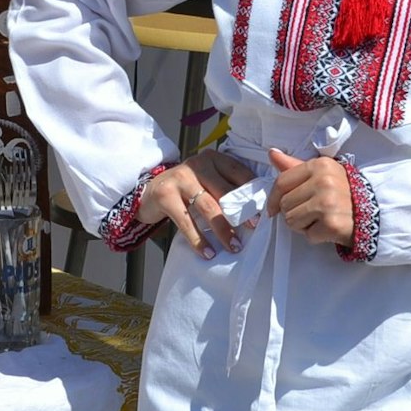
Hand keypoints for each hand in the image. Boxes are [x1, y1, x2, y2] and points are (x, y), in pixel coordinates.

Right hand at [136, 149, 255, 259]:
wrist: (148, 192)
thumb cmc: (185, 189)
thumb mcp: (205, 180)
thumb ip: (225, 186)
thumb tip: (253, 209)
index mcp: (212, 158)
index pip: (238, 172)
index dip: (251, 192)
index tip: (262, 211)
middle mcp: (197, 164)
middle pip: (224, 191)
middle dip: (240, 213)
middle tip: (252, 229)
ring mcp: (180, 178)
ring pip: (208, 206)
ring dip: (222, 230)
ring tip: (233, 246)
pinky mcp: (166, 195)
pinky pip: (186, 221)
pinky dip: (198, 240)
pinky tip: (207, 252)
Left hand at [264, 149, 354, 245]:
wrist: (375, 212)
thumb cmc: (344, 192)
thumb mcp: (323, 173)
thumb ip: (296, 166)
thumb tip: (272, 154)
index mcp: (319, 165)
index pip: (282, 182)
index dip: (273, 198)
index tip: (273, 210)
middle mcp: (323, 181)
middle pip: (285, 204)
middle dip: (294, 212)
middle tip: (311, 213)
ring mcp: (327, 203)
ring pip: (292, 221)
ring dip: (302, 225)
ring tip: (319, 220)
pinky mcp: (332, 224)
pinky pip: (308, 235)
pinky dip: (316, 236)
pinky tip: (328, 229)